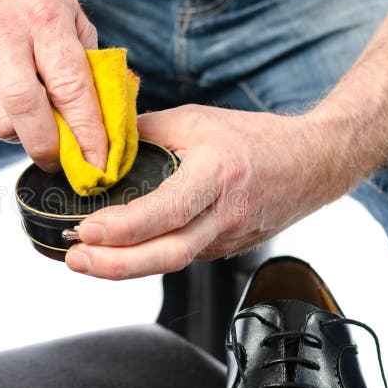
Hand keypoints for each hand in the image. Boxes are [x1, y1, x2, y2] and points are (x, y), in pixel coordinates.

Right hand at [0, 0, 107, 171]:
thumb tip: (108, 127)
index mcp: (45, 18)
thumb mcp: (73, 19)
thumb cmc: (34, 12)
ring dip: (21, 136)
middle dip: (49, 146)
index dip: (86, 131)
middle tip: (62, 161)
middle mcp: (3, 36)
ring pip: (0, 126)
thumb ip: (92, 67)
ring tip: (29, 117)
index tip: (97, 162)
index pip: (70, 86)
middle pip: (26, 109)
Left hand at [64, 104, 347, 278]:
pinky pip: (179, 257)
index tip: (86, 230)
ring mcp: (226, 238)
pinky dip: (145, 258)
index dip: (124, 228)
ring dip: (123, 267)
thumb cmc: (256, 138)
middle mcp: (224, 214)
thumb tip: (99, 142)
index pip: (167, 211)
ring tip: (84, 260)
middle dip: (114, 265)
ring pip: (171, 263)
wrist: (312, 164)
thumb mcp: (196, 120)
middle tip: (74, 258)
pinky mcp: (223, 249)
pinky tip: (117, 253)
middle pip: (167, 255)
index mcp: (217, 175)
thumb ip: (146, 130)